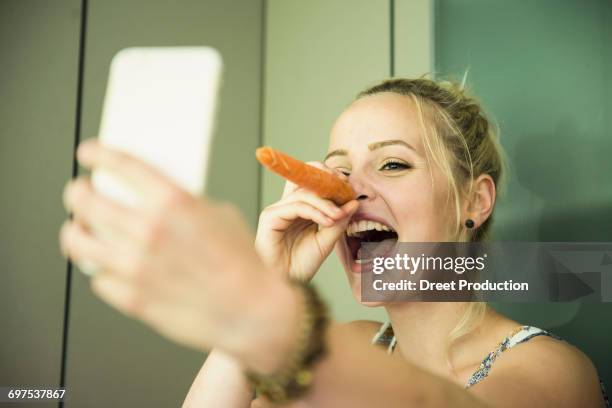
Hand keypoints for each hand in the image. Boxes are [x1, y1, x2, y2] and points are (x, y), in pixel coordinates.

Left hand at [59, 140, 296, 369]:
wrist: (251, 310)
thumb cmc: (242, 264)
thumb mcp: (221, 215)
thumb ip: (186, 204)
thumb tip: (163, 204)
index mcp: (173, 203)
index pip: (121, 166)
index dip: (98, 154)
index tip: (89, 153)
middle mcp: (148, 231)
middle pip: (86, 201)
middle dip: (76, 192)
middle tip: (79, 192)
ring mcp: (135, 267)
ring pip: (78, 241)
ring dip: (75, 230)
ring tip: (80, 229)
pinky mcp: (132, 298)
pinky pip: (99, 279)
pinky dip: (103, 271)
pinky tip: (112, 267)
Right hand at [255, 162, 357, 281]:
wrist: (286, 284)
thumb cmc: (301, 265)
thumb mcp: (326, 241)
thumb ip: (339, 222)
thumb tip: (354, 202)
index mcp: (300, 209)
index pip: (313, 185)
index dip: (331, 180)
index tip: (351, 187)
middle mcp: (287, 206)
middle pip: (305, 180)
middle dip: (327, 180)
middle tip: (347, 189)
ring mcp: (277, 210)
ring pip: (303, 194)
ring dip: (325, 203)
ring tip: (339, 215)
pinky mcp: (270, 217)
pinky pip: (296, 207)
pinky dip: (315, 212)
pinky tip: (327, 221)